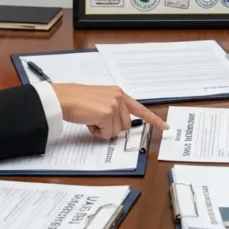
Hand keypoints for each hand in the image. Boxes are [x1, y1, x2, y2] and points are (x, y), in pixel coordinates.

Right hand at [52, 84, 168, 139]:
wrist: (63, 98)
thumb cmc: (77, 101)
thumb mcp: (100, 101)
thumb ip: (113, 109)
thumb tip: (120, 126)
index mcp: (118, 93)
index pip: (140, 108)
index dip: (153, 120)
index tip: (165, 127)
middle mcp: (119, 97)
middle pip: (126, 126)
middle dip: (111, 128)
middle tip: (96, 120)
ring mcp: (114, 105)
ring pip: (117, 131)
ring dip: (103, 130)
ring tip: (91, 119)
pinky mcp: (107, 114)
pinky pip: (107, 134)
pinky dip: (97, 132)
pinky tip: (88, 121)